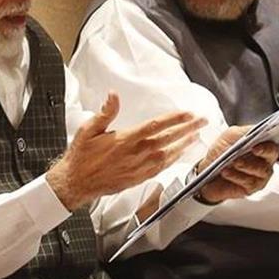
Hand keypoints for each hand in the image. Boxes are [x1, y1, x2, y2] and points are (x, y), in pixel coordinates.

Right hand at [47, 92, 205, 209]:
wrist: (77, 182)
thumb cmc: (82, 156)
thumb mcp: (89, 129)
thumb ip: (105, 112)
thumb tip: (113, 95)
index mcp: (126, 139)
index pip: (156, 126)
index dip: (175, 119)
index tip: (188, 114)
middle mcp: (136, 154)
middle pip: (168, 139)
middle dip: (187, 129)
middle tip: (201, 122)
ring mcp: (139, 167)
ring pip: (168, 154)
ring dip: (184, 144)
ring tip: (196, 136)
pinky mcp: (139, 178)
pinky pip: (162, 168)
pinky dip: (174, 160)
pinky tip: (180, 155)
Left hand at [196, 126, 278, 203]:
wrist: (209, 168)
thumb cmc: (223, 150)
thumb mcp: (230, 136)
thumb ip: (243, 132)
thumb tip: (253, 131)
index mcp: (262, 148)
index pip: (272, 148)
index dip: (266, 148)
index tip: (255, 147)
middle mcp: (265, 163)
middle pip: (268, 161)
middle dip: (257, 157)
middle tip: (244, 155)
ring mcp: (259, 177)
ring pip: (258, 172)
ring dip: (244, 166)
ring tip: (233, 162)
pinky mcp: (251, 188)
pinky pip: (247, 183)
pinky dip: (235, 176)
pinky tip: (226, 172)